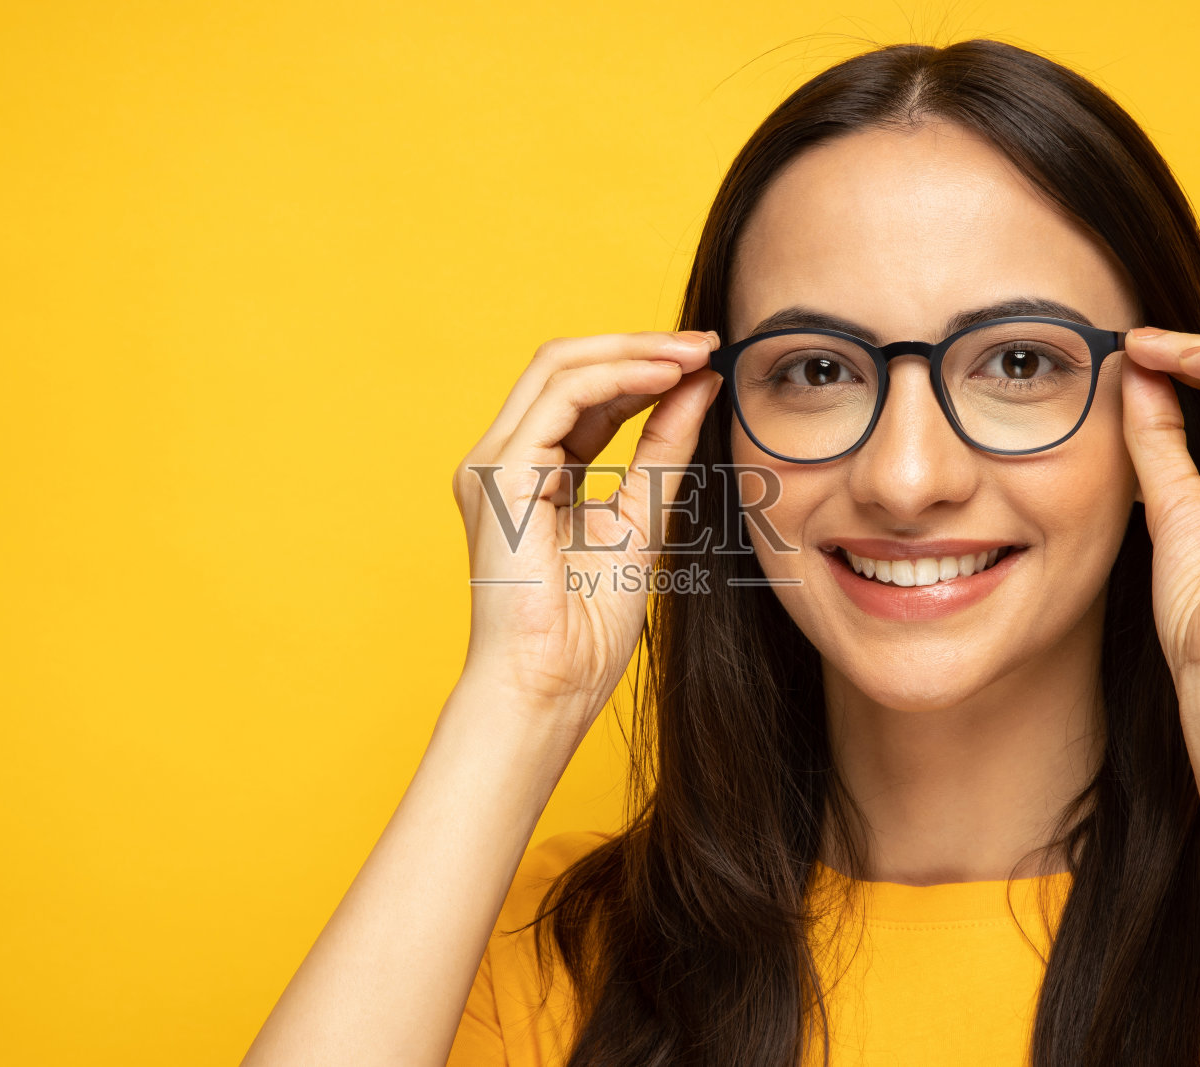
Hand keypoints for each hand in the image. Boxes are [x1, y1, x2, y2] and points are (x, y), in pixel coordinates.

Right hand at [450, 329, 722, 741]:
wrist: (551, 687)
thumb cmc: (586, 629)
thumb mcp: (641, 520)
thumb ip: (663, 450)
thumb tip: (699, 385)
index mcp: (530, 474)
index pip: (584, 395)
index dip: (643, 368)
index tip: (706, 361)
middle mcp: (503, 460)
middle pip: (566, 367)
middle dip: (640, 347)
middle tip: (706, 344)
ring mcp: (493, 464)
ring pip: (559, 368)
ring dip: (633, 351)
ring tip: (694, 353)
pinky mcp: (500, 475)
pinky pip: (560, 398)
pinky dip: (617, 378)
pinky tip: (666, 377)